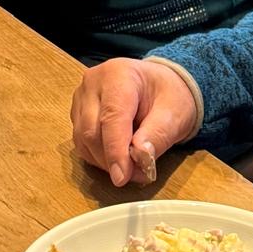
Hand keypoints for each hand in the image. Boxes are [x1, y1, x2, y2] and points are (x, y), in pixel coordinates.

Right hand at [71, 58, 199, 185]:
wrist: (159, 86)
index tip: (123, 177)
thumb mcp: (175, 113)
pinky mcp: (77, 113)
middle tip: (138, 175)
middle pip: (92, 130)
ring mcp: (81, 97)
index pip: (111, 116)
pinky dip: (98, 158)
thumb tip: (140, 157)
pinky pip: (81, 143)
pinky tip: (118, 159)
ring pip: (83, 140)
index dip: (115, 150)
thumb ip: (158, 134)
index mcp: (118, 74)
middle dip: (112, 159)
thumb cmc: (168, 96)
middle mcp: (93, 82)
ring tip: (132, 168)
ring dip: (105, 162)